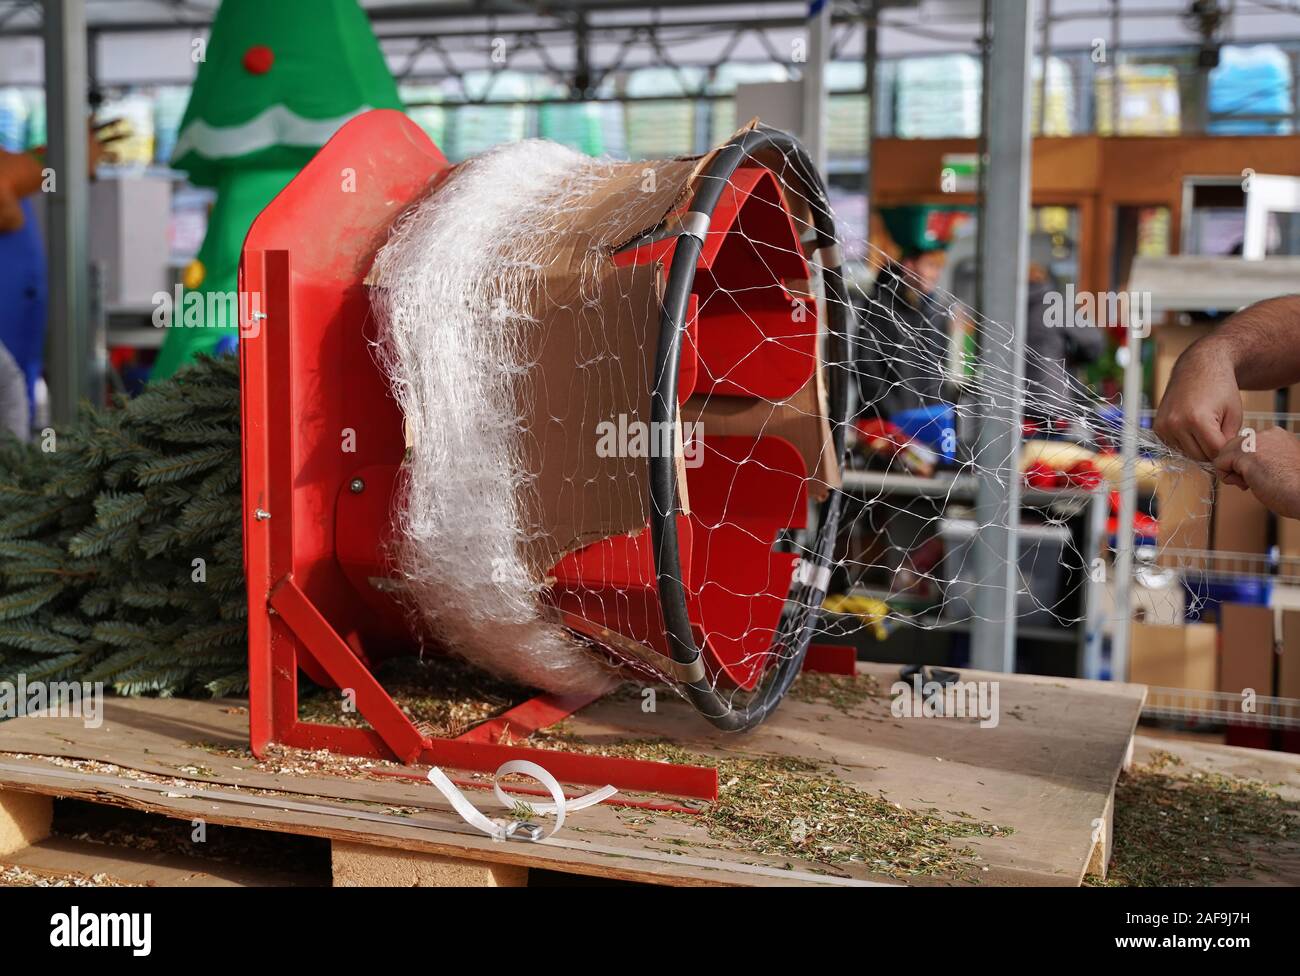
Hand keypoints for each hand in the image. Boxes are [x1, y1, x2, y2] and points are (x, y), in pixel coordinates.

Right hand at [1154, 338, 1242, 462]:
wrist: (1198, 368)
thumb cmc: (1221, 388)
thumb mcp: (1234, 414)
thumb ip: (1228, 440)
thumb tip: (1221, 461)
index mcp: (1196, 419)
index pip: (1214, 453)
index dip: (1227, 451)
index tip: (1233, 444)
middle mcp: (1175, 424)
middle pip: (1199, 456)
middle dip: (1213, 450)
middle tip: (1221, 435)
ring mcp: (1164, 426)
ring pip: (1187, 453)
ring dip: (1199, 447)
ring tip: (1208, 429)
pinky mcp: (1158, 427)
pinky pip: (1175, 446)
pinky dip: (1187, 442)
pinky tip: (1194, 428)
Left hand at [1214, 426, 1299, 518]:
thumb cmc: (1296, 488)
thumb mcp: (1280, 464)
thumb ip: (1264, 458)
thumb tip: (1245, 464)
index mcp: (1277, 436)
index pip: (1246, 444)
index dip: (1246, 463)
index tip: (1260, 476)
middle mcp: (1266, 434)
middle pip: (1232, 446)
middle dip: (1236, 465)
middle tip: (1253, 482)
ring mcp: (1255, 442)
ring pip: (1224, 453)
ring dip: (1232, 472)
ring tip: (1251, 483)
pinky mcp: (1244, 454)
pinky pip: (1219, 464)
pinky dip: (1227, 478)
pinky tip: (1247, 484)